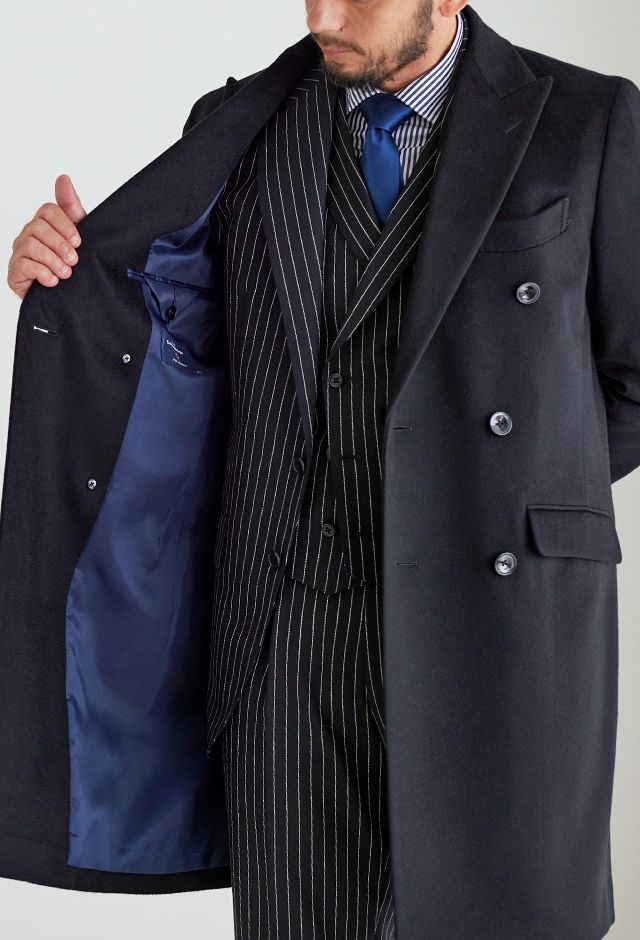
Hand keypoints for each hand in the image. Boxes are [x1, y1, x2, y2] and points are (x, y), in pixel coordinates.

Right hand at [7, 174, 86, 300]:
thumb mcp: (77, 234)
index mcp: (44, 223)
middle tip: (74, 259)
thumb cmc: (68, 262)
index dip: (64, 224)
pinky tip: (53, 281)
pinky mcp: (15, 271)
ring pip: (31, 246)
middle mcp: (28, 234)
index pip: (48, 210)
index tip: (78, 241)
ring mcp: (19, 251)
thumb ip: (70, 207)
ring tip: (66, 273)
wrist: (65, 295)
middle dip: (59, 244)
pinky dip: (42, 273)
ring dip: (52, 260)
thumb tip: (63, 177)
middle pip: (39, 227)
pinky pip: (23, 266)